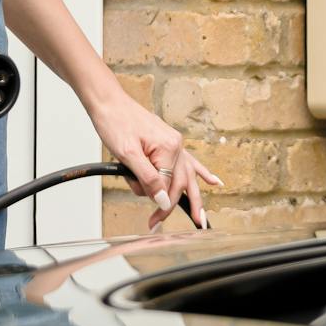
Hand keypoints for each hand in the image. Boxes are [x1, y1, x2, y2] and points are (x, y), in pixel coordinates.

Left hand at [88, 89, 222, 229]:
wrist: (109, 102)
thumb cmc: (115, 123)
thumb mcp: (127, 154)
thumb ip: (147, 178)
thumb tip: (162, 201)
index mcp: (168, 148)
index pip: (168, 186)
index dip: (159, 204)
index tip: (151, 220)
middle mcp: (176, 145)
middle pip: (180, 183)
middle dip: (171, 205)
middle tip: (159, 224)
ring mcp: (175, 143)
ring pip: (187, 175)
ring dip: (192, 196)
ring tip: (200, 217)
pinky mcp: (169, 142)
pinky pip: (189, 161)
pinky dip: (201, 173)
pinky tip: (215, 182)